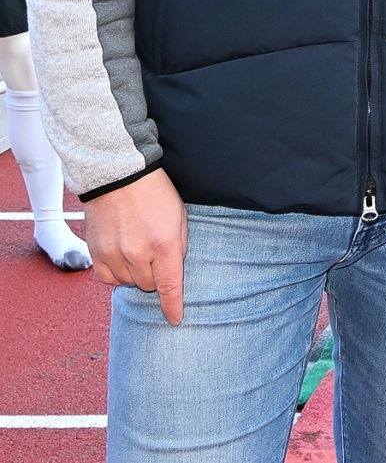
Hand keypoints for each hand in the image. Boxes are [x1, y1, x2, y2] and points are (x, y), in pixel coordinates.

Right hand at [84, 168, 187, 325]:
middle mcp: (137, 253)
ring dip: (136, 274)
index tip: (175, 320)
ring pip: (128, 283)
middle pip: (148, 286)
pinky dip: (117, 273)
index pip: (169, 286)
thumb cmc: (155, 194)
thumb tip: (172, 274)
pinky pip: (108, 278)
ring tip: (138, 249)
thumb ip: (177, 248)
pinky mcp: (95, 253)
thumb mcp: (179, 218)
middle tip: (155, 253)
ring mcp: (114, 254)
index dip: (173, 306)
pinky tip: (122, 257)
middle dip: (155, 275)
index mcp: (164, 244)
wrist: (119, 176)